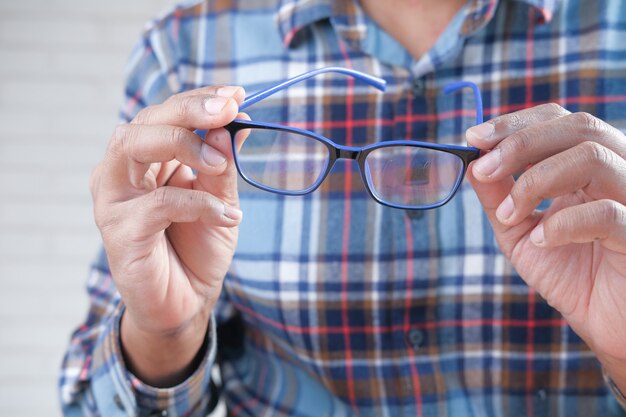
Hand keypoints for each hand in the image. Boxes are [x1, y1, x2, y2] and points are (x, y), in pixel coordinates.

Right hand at [91, 86, 245, 385]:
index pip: (166, 114)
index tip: (237, 94)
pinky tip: (226, 215)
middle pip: (144, 121)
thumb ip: (221, 166)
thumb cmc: (198, 247)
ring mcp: (114, 200)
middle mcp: (121, 172)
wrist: (186, 301)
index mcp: (145, 159)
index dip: (200, 100)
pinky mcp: (118, 231)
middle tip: (228, 110)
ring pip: (134, 146)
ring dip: (183, 144)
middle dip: (188, 110)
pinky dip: (198, 203)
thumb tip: (232, 123)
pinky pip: (158, 203)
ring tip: (220, 162)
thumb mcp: (220, 200)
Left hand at [466, 103, 625, 388]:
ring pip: (592, 157)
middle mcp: (619, 173)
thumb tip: (471, 163)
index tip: (472, 138)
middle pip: (577, 127)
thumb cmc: (571, 275)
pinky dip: (564, 223)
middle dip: (519, 143)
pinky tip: (543, 241)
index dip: (515, 124)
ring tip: (509, 215)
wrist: (608, 326)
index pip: (559, 121)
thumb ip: (499, 199)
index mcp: (590, 167)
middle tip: (483, 168)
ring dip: (536, 180)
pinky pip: (607, 213)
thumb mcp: (522, 233)